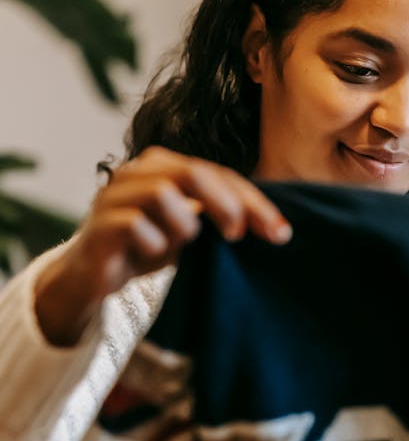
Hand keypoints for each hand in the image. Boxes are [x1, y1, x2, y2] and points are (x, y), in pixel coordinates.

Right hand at [34, 147, 291, 345]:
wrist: (93, 275)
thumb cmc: (146, 246)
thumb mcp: (190, 229)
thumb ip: (221, 217)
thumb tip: (278, 228)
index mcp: (163, 165)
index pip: (218, 173)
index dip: (253, 202)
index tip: (281, 233)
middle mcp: (137, 172)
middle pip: (193, 172)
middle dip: (227, 204)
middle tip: (238, 235)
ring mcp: (114, 195)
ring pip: (162, 194)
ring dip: (184, 224)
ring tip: (184, 242)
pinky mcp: (100, 224)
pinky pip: (135, 226)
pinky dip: (154, 243)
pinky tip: (155, 253)